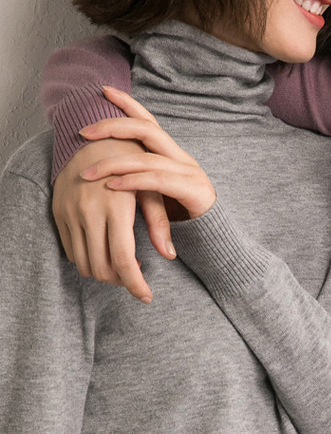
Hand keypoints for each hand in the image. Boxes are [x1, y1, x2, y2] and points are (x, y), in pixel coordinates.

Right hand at [53, 134, 173, 304]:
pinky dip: (87, 260)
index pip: (125, 259)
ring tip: (121, 265)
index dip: (136, 284)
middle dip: (121, 282)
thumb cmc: (131, 163)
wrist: (91, 138)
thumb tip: (169, 254)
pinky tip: (104, 251)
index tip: (146, 296)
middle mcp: (89, 212)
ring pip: (84, 264)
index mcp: (116, 207)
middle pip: (103, 268)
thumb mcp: (152, 189)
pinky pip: (70, 251)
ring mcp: (70, 213)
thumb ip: (159, 223)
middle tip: (135, 278)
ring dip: (104, 273)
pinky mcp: (58, 212)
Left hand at [80, 87, 215, 221]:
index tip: (103, 89)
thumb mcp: (153, 194)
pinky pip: (158, 181)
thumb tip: (103, 169)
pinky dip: (132, 182)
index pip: (148, 121)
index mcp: (172, 154)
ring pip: (147, 157)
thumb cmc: (180, 217)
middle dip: (113, 126)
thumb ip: (136, 180)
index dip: (128, 103)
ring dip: (113, 163)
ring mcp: (189, 172)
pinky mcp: (194, 191)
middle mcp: (181, 158)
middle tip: (83, 132)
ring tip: (88, 172)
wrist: (213, 238)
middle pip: (146, 129)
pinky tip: (112, 186)